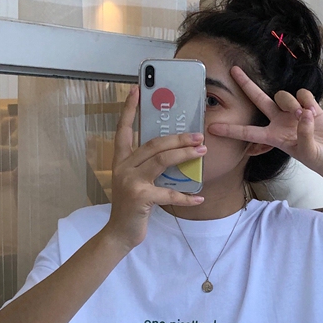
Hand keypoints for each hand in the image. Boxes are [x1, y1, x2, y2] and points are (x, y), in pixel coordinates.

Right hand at [104, 86, 205, 249]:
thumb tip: (174, 152)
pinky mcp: (140, 197)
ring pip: (161, 160)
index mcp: (121, 160)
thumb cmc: (132, 206)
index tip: (136, 89)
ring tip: (202, 152)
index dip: (129, 109)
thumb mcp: (136, 181)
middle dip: (177, 137)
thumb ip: (148, 166)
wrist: (119, 233)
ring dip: (184, 155)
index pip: (124, 129)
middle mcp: (124, 167)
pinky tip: (199, 197)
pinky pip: (169, 193)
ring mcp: (131, 182)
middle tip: (198, 135)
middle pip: (153, 144)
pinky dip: (186, 196)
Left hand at [207, 66, 322, 180]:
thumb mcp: (307, 151)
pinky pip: (302, 93)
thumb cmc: (318, 159)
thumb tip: (304, 113)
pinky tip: (314, 111)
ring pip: (282, 95)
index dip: (230, 130)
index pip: (248, 132)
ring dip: (292, 103)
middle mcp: (278, 121)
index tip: (212, 129)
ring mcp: (292, 112)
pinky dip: (308, 100)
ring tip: (305, 117)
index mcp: (273, 136)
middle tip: (233, 70)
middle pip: (258, 99)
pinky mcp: (307, 105)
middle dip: (246, 84)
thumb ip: (304, 132)